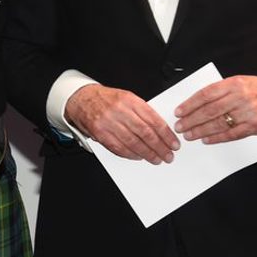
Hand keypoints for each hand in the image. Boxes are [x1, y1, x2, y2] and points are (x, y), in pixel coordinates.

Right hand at [65, 84, 179, 163]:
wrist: (81, 98)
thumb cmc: (106, 99)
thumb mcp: (126, 98)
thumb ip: (142, 112)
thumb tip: (160, 130)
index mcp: (129, 100)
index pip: (153, 120)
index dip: (166, 134)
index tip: (174, 144)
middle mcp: (119, 111)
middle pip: (145, 133)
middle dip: (159, 147)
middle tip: (168, 155)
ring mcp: (108, 122)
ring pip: (133, 142)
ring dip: (147, 153)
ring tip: (156, 159)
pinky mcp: (100, 133)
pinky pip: (119, 147)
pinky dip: (130, 154)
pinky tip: (139, 157)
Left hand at [173, 75, 256, 142]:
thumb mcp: (239, 81)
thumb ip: (220, 91)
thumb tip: (195, 103)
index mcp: (234, 83)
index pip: (206, 94)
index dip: (190, 104)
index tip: (179, 111)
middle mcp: (240, 97)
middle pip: (210, 110)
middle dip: (192, 120)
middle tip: (180, 126)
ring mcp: (248, 113)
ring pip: (219, 123)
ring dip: (201, 131)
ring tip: (189, 135)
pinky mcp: (255, 126)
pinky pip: (232, 134)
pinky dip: (217, 138)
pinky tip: (206, 140)